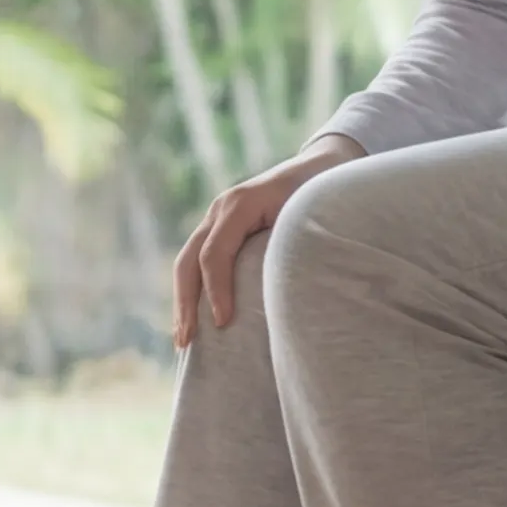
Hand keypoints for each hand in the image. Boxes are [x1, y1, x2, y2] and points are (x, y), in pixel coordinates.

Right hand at [171, 134, 363, 349]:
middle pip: (189, 260)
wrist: (323, 164)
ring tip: (183, 340)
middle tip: (188, 341)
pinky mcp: (221, 230)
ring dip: (183, 301)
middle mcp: (221, 209)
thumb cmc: (322, 192)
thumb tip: (287, 296)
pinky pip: (198, 261)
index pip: (215, 253)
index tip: (223, 323)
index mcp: (240, 204)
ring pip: (187, 262)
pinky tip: (195, 319)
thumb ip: (293, 245)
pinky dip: (193, 291)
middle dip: (186, 302)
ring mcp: (216, 218)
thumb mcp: (310, 216)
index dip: (217, 290)